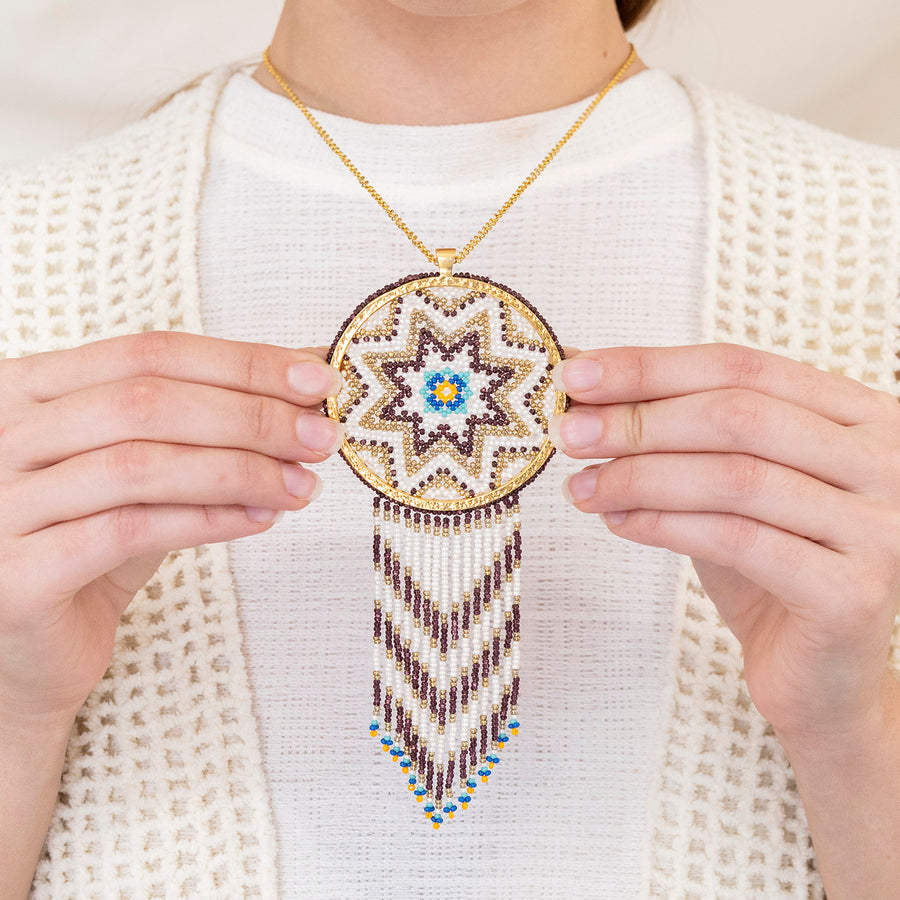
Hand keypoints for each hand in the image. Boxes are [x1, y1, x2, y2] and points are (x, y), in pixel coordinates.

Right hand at [0, 331, 342, 725]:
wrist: (30, 647)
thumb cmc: (90, 541)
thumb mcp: (150, 466)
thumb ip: (212, 418)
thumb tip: (305, 369)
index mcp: (29, 389)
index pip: (149, 352)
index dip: (241, 363)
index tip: (316, 378)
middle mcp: (1, 434)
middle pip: (147, 402)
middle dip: (252, 416)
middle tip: (321, 436)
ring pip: (140, 464)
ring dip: (240, 470)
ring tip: (302, 485)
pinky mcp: (15, 574)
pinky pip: (129, 531)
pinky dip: (208, 520)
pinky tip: (260, 518)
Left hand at [550, 343, 899, 742]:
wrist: (819, 677)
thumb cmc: (766, 568)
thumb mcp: (721, 483)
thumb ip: (674, 431)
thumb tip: (585, 377)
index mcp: (858, 415)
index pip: (741, 366)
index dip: (650, 366)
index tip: (575, 373)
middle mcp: (886, 459)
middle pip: (738, 414)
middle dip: (639, 420)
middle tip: (569, 432)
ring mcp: (881, 525)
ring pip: (735, 476)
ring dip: (641, 477)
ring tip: (583, 488)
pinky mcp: (853, 590)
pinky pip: (737, 539)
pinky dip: (665, 526)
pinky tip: (619, 523)